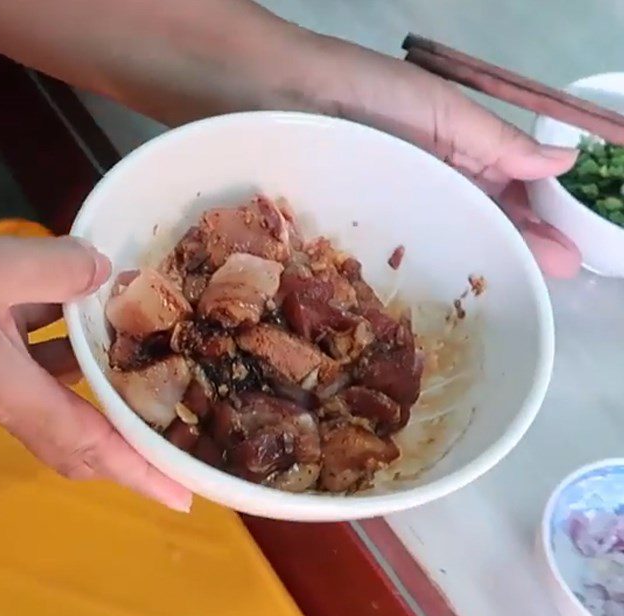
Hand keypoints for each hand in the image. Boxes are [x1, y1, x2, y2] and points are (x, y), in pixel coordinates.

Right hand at [0, 226, 191, 510]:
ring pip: (68, 416)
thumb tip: (106, 273)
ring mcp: (2, 387)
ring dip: (109, 411)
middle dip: (130, 457)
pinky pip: (50, 377)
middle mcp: (11, 402)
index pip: (89, 443)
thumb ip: (57, 269)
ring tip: (154, 396)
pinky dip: (81, 366)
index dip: (139, 470)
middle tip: (175, 454)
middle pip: (81, 448)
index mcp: (12, 394)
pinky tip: (100, 330)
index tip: (181, 496)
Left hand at [317, 43, 580, 277]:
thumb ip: (494, 140)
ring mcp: (392, 207)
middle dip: (515, 248)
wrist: (280, 90)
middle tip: (548, 279)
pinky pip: (391, 254)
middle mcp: (428, 182)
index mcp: (456, 151)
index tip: (563, 251)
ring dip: (471, 266)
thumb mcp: (438, 109)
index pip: (506, 189)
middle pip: (478, 219)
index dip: (536, 219)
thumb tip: (564, 162)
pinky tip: (435, 297)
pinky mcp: (356, 225)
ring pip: (439, 241)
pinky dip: (415, 273)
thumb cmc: (364, 91)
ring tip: (506, 295)